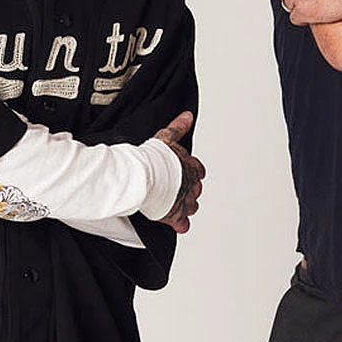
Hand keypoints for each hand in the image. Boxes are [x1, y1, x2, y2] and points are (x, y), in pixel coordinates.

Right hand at [152, 111, 202, 233]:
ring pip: (191, 206)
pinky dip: (181, 225)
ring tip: (177, 205)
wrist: (143, 176)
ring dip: (186, 206)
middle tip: (178, 190)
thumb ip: (178, 128)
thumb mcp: (167, 138)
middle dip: (189, 190)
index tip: (189, 174)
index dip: (193, 173)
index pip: (198, 171)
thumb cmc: (152, 158)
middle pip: (195, 189)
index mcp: (191, 167)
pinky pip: (183, 224)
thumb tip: (188, 116)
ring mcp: (184, 201)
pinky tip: (178, 225)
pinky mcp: (174, 215)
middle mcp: (191, 185)